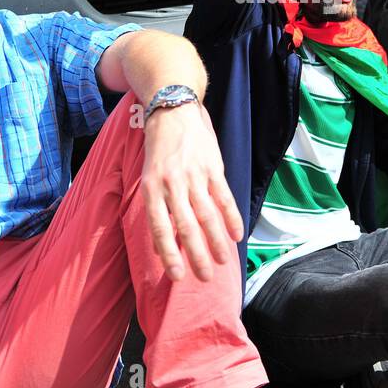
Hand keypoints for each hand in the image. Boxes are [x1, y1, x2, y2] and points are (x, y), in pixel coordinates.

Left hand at [139, 102, 242, 281]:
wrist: (173, 109)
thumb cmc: (160, 149)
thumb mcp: (149, 177)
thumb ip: (157, 208)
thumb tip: (160, 245)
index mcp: (151, 189)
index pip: (160, 228)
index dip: (169, 254)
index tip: (177, 276)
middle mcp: (172, 184)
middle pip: (186, 227)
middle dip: (196, 255)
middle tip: (204, 278)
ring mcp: (194, 176)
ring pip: (207, 216)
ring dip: (216, 242)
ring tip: (223, 262)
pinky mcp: (212, 167)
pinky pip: (223, 197)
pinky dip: (231, 218)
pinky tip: (237, 235)